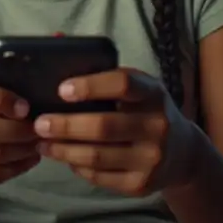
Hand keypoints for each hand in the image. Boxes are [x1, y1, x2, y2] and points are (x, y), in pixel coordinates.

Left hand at [33, 68, 197, 195]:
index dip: (90, 86)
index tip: (62, 90)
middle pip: (103, 126)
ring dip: (63, 149)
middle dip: (65, 125)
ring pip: (97, 156)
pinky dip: (77, 167)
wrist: (183, 153)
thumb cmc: (148, 111)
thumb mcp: (139, 87)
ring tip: (43, 142)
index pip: (123, 84)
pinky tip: (66, 158)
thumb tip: (56, 37)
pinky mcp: (141, 185)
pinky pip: (100, 177)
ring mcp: (151, 158)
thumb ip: (103, 71)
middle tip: (39, 123)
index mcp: (153, 94)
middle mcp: (157, 126)